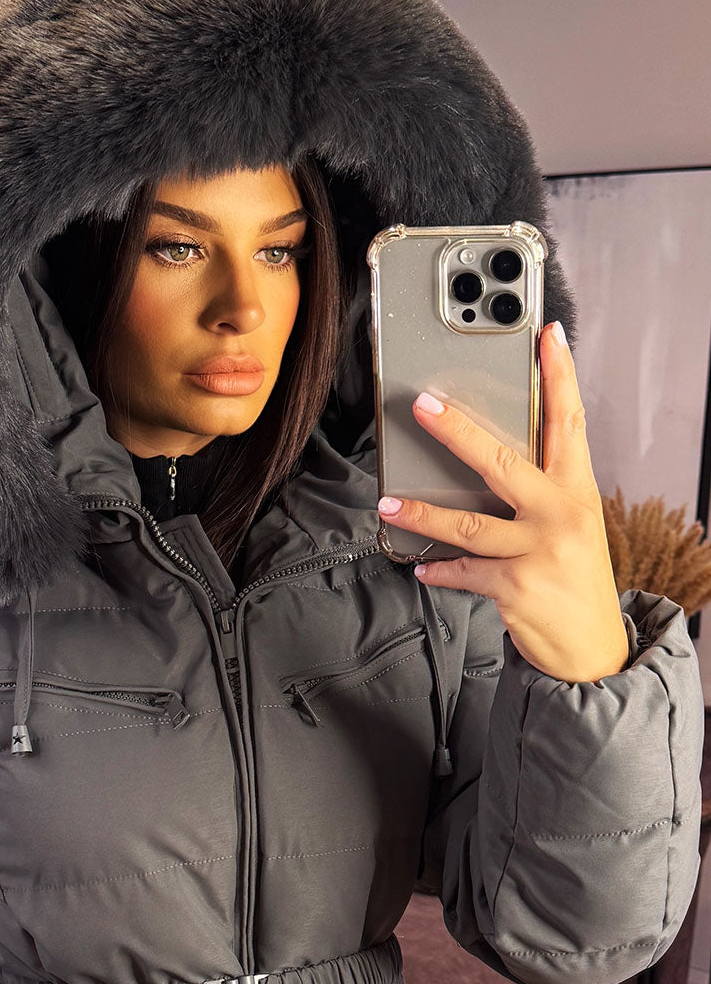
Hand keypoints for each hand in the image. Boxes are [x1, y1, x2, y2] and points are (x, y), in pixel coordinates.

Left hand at [377, 321, 629, 682]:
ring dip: (423, 513)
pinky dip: (438, 568)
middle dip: (458, 431)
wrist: (593, 647)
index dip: (560, 376)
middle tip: (423, 406)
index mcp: (577, 490)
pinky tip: (421, 564)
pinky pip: (463, 571)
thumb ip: (539, 490)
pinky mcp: (516, 587)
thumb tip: (485, 457)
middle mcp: (560, 515)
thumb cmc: (573, 577)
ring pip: (469, 523)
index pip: (570, 421)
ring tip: (390, 504)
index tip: (547, 336)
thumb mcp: (572, 524)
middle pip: (503, 462)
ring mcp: (539, 552)